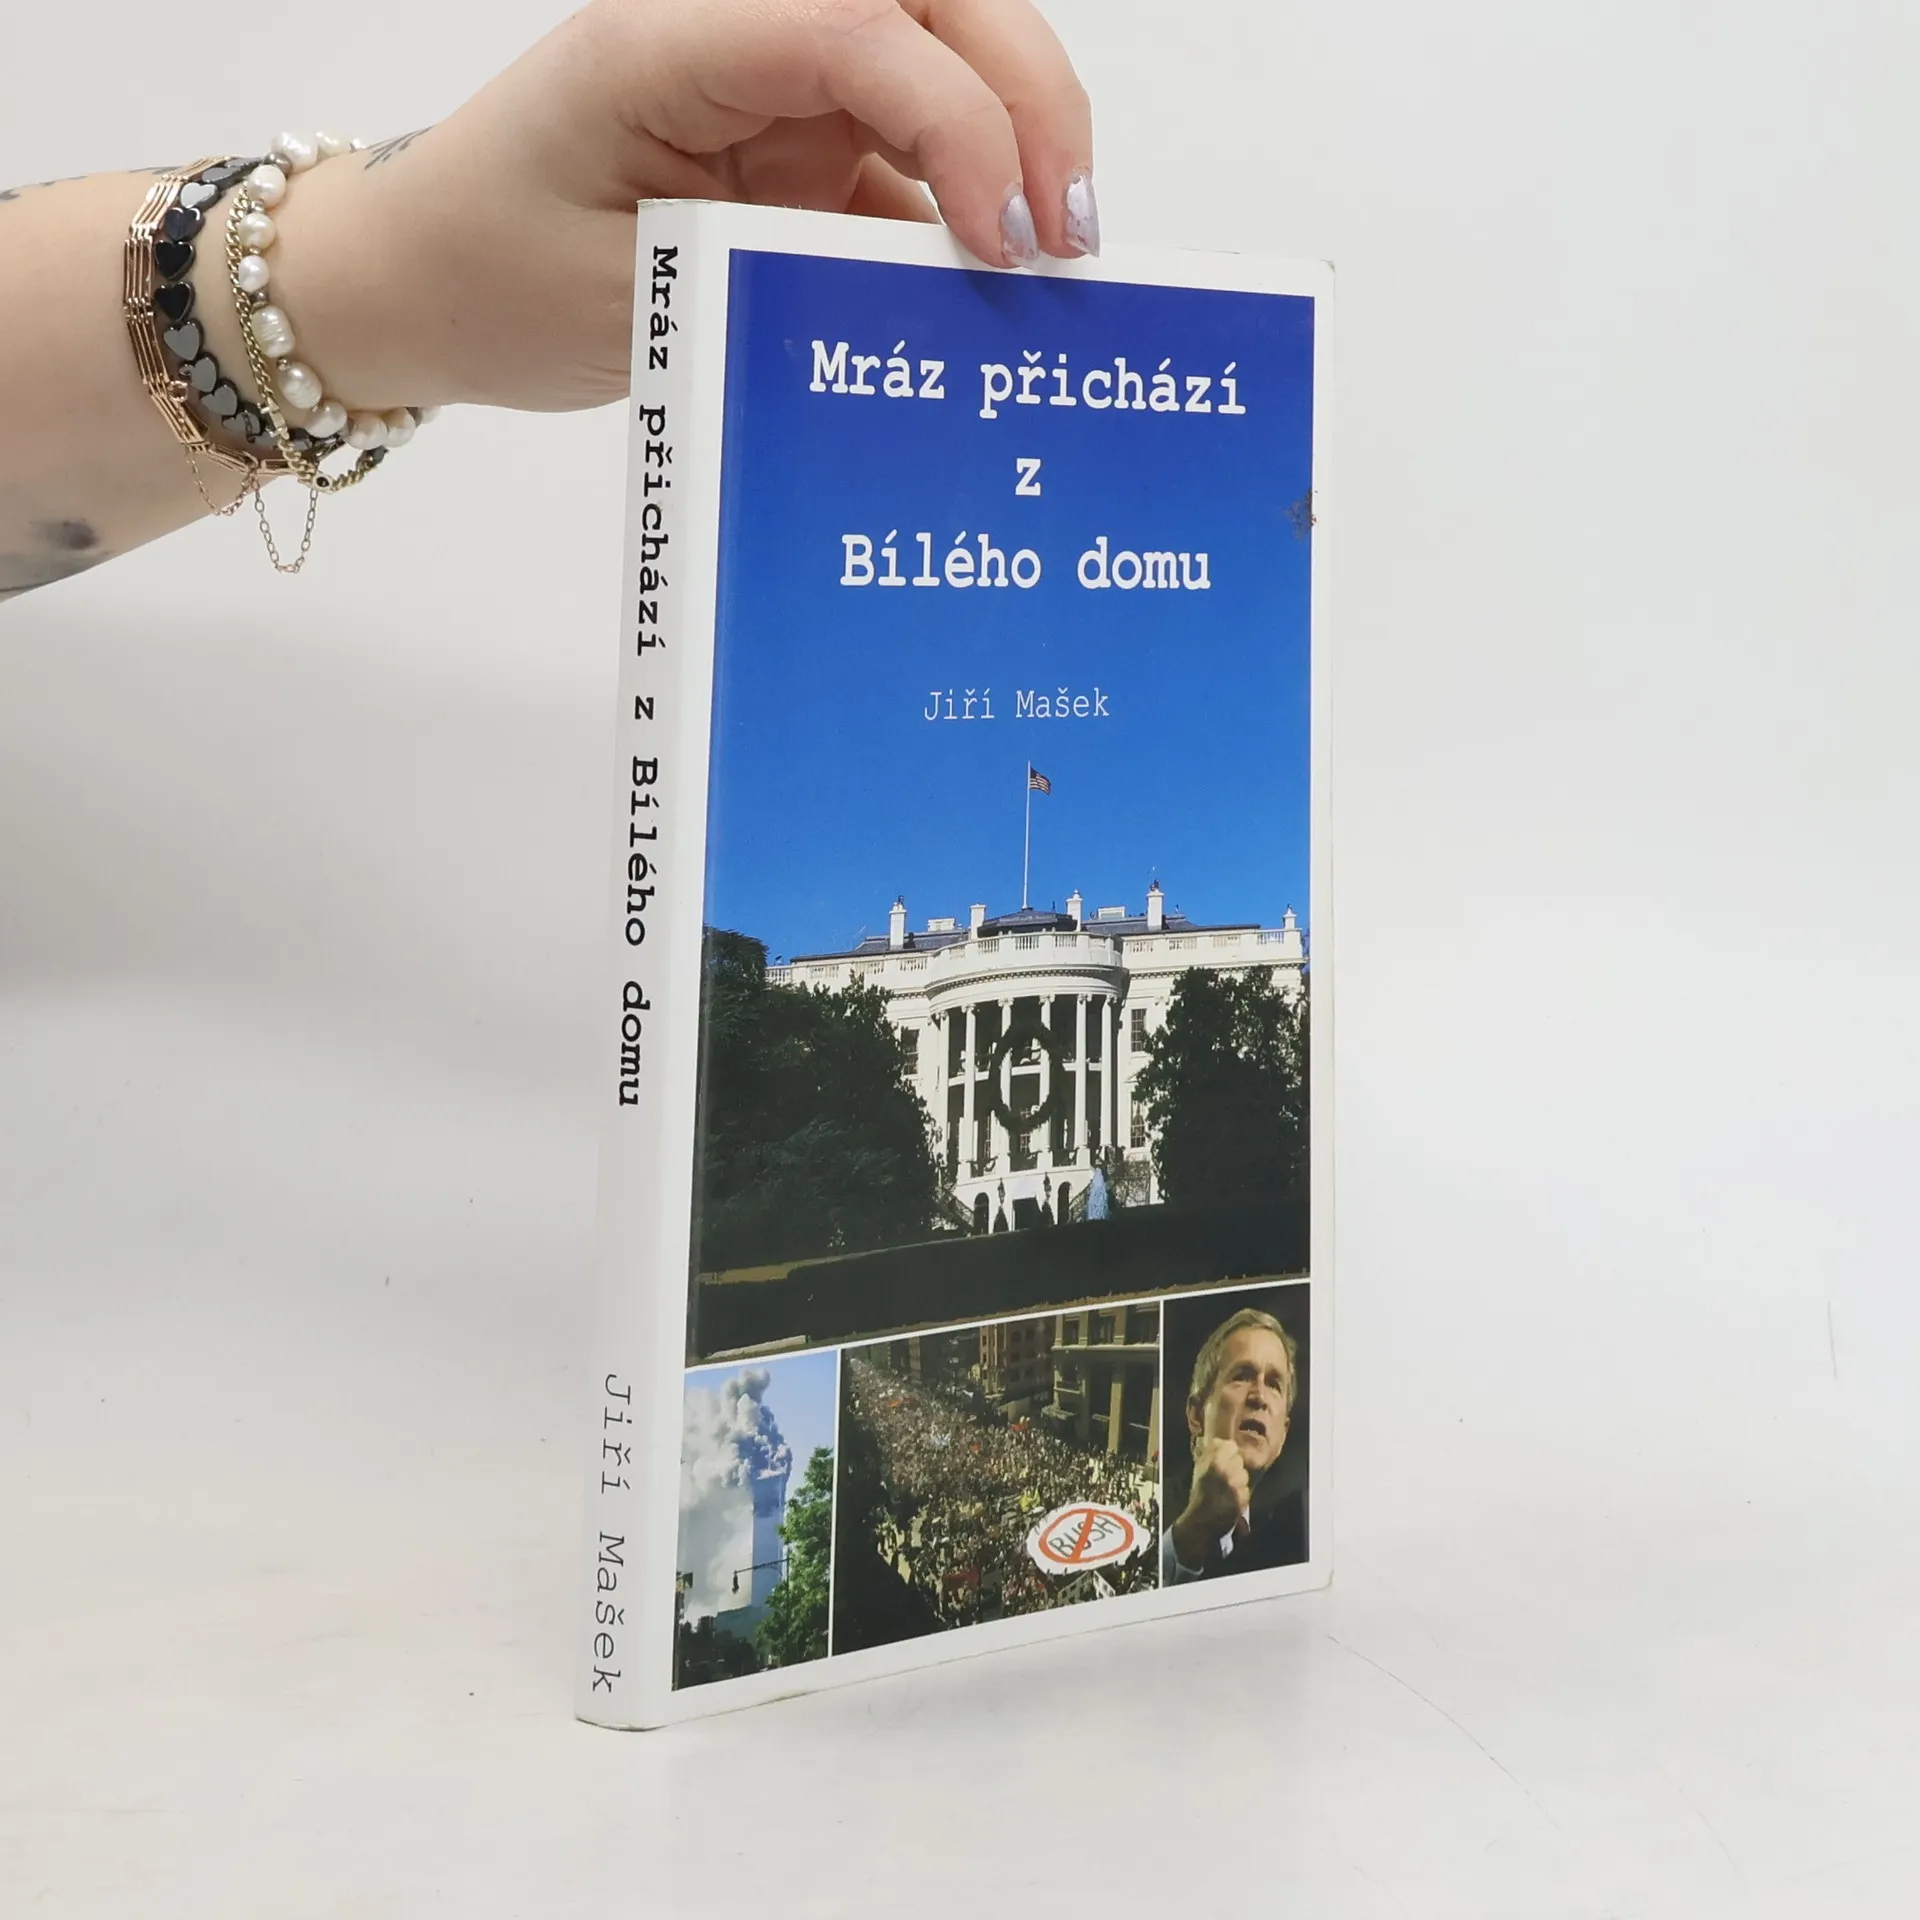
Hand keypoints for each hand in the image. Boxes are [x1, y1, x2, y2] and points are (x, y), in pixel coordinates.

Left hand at [265, 0, 1094, 413]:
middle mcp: (735, 31)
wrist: (421, 283)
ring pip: (939, 60)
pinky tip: (996, 281)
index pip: (857, 27)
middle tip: (1073, 231)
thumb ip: (777, 275)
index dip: (958, 120)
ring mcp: (771, 82)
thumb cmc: (491, 278)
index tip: (999, 241)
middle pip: (928, 4)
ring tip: (1059, 252)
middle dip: (1026, 100)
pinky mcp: (790, 140)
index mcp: (669, 35)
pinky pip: (906, 152)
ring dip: (1016, 140)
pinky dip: (966, 207)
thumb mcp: (631, 297)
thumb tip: (930, 282)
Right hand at [1170, 1437, 1250, 1569]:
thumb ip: (1210, 1453)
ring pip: (1244, 1475)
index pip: (1231, 1446)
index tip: (1225, 1458)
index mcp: (1213, 1461)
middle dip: (1234, 1467)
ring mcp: (1236, 1485)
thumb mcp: (1199, 1470)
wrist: (1202, 1520)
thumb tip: (1220, 1440)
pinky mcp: (1243, 1498)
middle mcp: (1227, 1471)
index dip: (1229, 1452)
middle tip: (1225, 1476)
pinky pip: (1246, 1490)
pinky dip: (1241, 1494)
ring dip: (1239, 1481)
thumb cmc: (1199, 1493)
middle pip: (1239, 1460)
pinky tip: (1232, 1498)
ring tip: (1228, 1489)